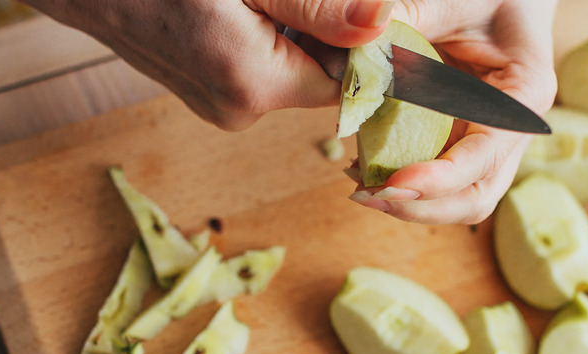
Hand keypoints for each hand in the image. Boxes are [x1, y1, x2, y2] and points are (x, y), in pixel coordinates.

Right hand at [21, 0, 395, 129]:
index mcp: (251, 84)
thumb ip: (318, 5)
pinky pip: (257, 66)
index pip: (345, 80)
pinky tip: (231, 7)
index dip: (358, 41)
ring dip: (288, 29)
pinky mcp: (202, 92)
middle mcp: (235, 108)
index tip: (348, 10)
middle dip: (317, 29)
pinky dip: (261, 36)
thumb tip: (384, 22)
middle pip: (317, 74)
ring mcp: (215, 104)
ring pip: (288, 67)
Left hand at [348, 0, 557, 224]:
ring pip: (456, 197)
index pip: (486, 157)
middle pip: (477, 195)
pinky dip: (400, 180)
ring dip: (410, 202)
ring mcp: (485, 140)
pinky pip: (434, 175)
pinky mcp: (460, 140)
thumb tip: (362, 30)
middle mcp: (510, 129)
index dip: (441, 179)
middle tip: (369, 196)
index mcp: (522, 95)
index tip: (393, 182)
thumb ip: (410, 14)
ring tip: (360, 186)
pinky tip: (362, 167)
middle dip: (424, 207)